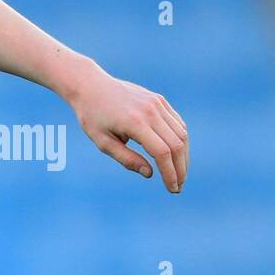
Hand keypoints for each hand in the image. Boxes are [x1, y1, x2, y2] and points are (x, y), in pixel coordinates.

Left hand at [65, 63, 188, 192]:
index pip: (162, 152)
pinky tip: (176, 155)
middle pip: (177, 145)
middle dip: (180, 169)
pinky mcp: (159, 100)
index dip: (170, 173)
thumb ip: (126, 158)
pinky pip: (177, 123)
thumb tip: (150, 174)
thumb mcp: (102, 141)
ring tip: (178, 173)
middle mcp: (150, 111)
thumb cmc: (92, 116)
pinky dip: (181, 140)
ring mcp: (157, 103)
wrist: (90, 86)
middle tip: (177, 187)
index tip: (172, 189)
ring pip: (181, 134)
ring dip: (183, 156)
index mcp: (135, 122)